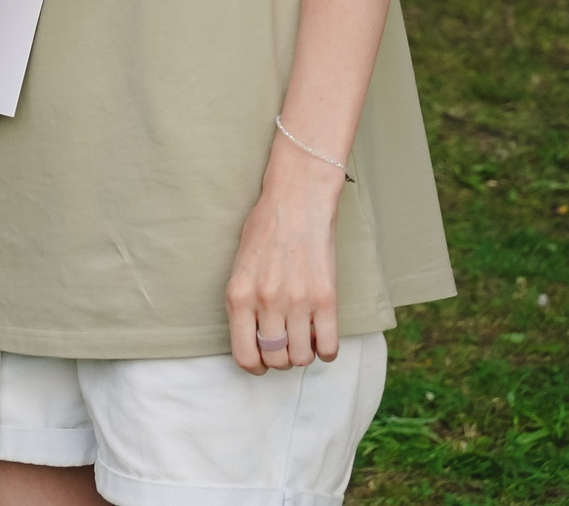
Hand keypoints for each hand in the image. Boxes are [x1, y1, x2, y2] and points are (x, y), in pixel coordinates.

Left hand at [224, 154, 344, 374]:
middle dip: (280, 359)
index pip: (244, 355)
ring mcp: (297, 302)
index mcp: (238, 295)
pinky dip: (326, 350)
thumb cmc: (265, 230)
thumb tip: (253, 337)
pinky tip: (322, 336)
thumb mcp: (240, 266)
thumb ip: (244, 301)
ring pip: (301, 357)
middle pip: (275, 359)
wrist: (296, 201)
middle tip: (285, 345)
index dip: (255, 366)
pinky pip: (329, 346)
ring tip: (302, 338)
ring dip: (303, 354)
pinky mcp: (326, 298)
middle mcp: (266, 302)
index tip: (262, 361)